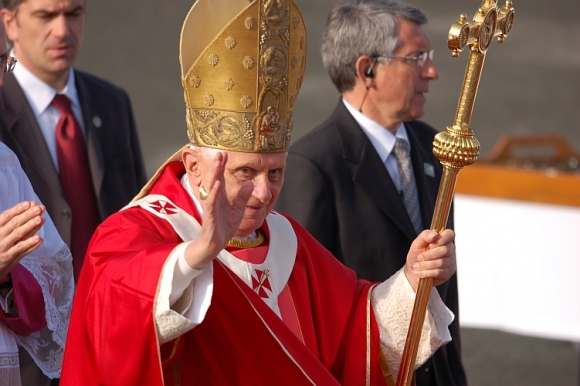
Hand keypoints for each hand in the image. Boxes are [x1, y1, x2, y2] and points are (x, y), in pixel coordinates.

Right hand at [0, 201, 44, 282]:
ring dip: (30, 226)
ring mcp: (4, 247)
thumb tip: (30, 205)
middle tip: (38, 209)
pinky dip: (31, 244)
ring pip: (18, 235)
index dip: (18, 209)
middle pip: (14, 224)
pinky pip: (21, 249)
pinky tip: (39, 238)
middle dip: (27, 215)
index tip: (29, 203)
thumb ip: (14, 220)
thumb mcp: (1, 230)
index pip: (6, 216)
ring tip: (40, 219)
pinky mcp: (9, 257)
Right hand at [184, 152, 252, 268]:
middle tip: (220, 152)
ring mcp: (211, 207)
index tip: (225, 153)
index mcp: (221, 197)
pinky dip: (214, 193)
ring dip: (214, 176)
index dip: (222, 166)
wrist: (215, 245)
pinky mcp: (210, 216)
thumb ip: (243, 197)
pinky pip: (211, 203)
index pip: (221, 178)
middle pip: (215, 179)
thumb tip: (251, 183)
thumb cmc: (224, 227)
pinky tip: (217, 184)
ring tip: (217, 164)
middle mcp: (214, 199)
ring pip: (212, 189)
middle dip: (217, 166)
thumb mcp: (238, 210)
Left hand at [404, 229, 455, 290]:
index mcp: (443, 240)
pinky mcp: (448, 273)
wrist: (412, 271)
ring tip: (417, 266)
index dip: (441, 239)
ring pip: (441, 262)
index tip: (430, 244)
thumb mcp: (417, 243)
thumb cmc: (417, 255)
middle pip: (445, 250)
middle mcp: (449, 250)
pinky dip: (427, 272)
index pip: (449, 234)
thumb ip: (425, 236)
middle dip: (429, 255)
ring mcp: (450, 262)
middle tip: (419, 257)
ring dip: (426, 265)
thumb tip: (435, 234)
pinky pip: (439, 272)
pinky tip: (420, 272)